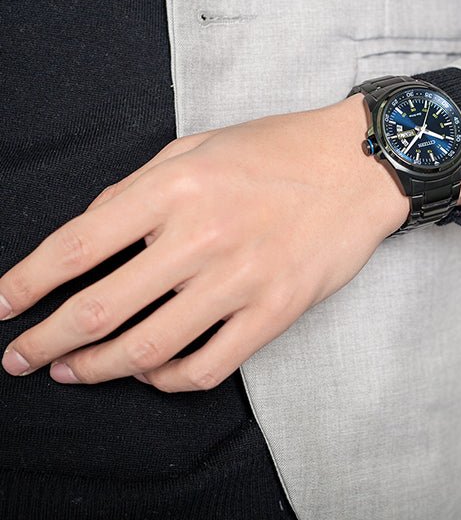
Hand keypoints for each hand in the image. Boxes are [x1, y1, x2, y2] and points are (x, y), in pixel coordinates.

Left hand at [0, 96, 423, 391]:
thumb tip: (91, 234)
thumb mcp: (199, 146)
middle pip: (100, 309)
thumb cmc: (278, 149)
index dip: (25, 284)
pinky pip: (207, 367)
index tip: (2, 307)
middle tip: (21, 356)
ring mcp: (241, 279)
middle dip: (45, 340)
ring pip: (148, 349)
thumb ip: (137, 186)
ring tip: (71, 371)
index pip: (77, 247)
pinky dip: (166, 380)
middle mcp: (202, 236)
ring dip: (95, 369)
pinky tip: (151, 373)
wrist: (359, 167)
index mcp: (176, 186)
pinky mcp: (276, 311)